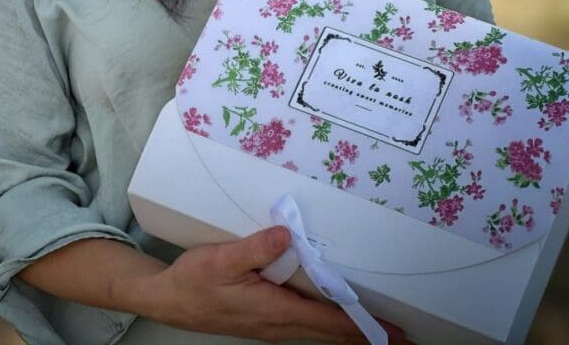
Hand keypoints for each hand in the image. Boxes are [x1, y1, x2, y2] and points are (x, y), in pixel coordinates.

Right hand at [147, 226, 404, 342]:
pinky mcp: (265, 318)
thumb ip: (256, 248)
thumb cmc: (195, 282)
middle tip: (399, 335)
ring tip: (374, 325)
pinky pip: (305, 323)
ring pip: (319, 330)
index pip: (329, 323)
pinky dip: (327, 321)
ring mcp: (272, 324)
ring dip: (347, 328)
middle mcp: (279, 323)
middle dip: (364, 333)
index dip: (362, 328)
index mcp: (275, 311)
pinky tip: (332, 311)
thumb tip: (287, 234)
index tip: (393, 335)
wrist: (169, 300)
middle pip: (330, 332)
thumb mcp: (222, 260)